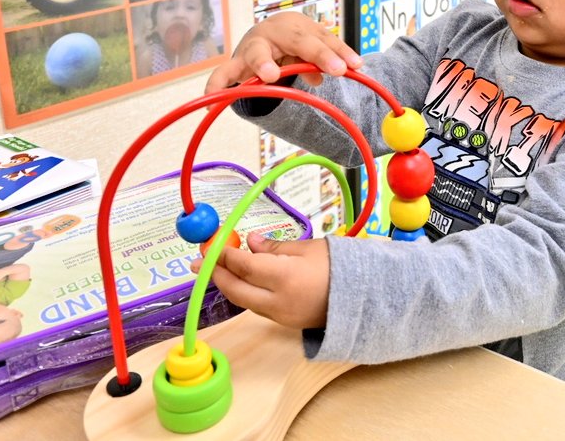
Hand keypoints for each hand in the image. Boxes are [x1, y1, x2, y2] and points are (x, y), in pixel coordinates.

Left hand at [192, 232, 329, 329]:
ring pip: (244, 301)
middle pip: (236, 289)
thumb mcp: (308, 248)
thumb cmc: (339, 265)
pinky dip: (246, 293)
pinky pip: (258, 307)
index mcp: (285, 277)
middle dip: (216, 275)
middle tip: (200, 262)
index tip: (211, 246)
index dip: (224, 255)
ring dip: (229, 284)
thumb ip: (275, 247)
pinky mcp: (285, 323)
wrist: (364, 297)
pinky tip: (243, 281)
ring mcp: (280, 316)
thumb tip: (250, 242)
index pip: (244, 266)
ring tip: (219, 269)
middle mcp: (278, 301)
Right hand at [205, 12, 361, 93]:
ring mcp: (252, 47)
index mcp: (297, 25)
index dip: (339, 52)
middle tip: (336, 69)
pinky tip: (209, 101)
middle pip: (298, 41)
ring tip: (270, 75)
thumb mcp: (310, 49)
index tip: (356, 66)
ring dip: (264, 63)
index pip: (323, 39)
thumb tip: (331, 73)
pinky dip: (217, 85)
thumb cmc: (293, 42)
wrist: (264, 35)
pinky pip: (224, 75)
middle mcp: (273, 31)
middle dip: (317, 54)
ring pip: (258, 53)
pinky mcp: (235, 65)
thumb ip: (323, 60)